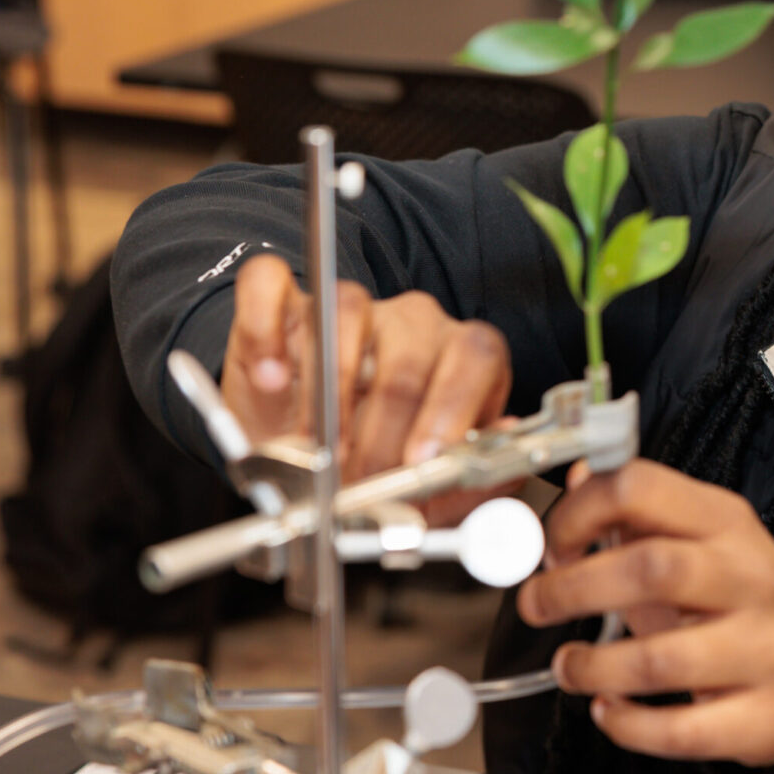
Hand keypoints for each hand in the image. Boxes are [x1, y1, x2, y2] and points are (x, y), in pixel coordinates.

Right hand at [219, 253, 518, 525]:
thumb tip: (506, 459)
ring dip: (329, 392)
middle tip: (364, 476)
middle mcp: (413, 323)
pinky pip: (272, 286)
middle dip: (386, 428)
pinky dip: (268, 330)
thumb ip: (472, 481)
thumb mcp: (429, 488)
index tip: (422, 458)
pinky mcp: (286, 303)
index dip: (452, 407)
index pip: (476, 358)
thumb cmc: (376, 462)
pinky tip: (270, 379)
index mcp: (460, 355)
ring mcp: (352, 307)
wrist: (300, 452)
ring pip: (348, 315)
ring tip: (318, 445)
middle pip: (411, 353)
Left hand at [518, 459, 773, 767]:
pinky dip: (627, 725)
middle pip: (652, 569)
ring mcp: (764, 648)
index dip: (577, 515)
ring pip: (661, 660)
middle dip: (574, 589)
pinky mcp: (764, 715)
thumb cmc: (734, 603)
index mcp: (726, 522)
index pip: (641, 489)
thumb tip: (579, 476)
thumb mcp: (694, 544)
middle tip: (537, 605)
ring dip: (593, 668)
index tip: (551, 546)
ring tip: (570, 667)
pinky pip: (681, 730)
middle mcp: (750, 577)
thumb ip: (635, 515)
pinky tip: (607, 710)